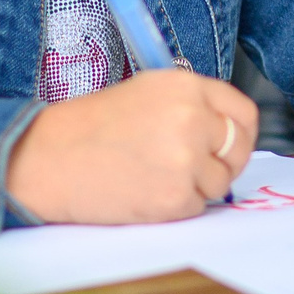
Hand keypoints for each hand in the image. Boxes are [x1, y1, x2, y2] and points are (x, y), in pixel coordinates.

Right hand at [5, 70, 257, 223]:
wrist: (50, 159)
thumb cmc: (91, 127)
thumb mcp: (146, 92)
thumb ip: (190, 105)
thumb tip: (227, 130)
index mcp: (186, 86)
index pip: (243, 112)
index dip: (240, 132)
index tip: (231, 144)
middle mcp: (193, 119)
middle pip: (239, 149)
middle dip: (224, 162)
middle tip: (197, 167)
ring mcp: (187, 160)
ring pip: (219, 182)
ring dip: (196, 186)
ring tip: (154, 175)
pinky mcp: (175, 198)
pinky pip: (197, 207)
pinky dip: (177, 206)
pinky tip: (145, 191)